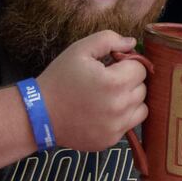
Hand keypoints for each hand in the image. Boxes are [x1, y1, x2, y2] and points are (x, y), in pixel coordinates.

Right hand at [35, 31, 148, 151]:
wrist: (39, 113)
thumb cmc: (59, 78)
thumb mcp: (79, 50)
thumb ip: (109, 40)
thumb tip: (132, 42)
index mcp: (114, 82)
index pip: (141, 69)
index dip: (127, 64)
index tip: (112, 66)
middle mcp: (119, 107)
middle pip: (143, 88)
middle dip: (129, 81)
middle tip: (107, 81)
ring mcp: (116, 127)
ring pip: (141, 108)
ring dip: (130, 100)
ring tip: (108, 96)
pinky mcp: (111, 140)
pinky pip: (130, 125)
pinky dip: (122, 117)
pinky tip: (103, 112)